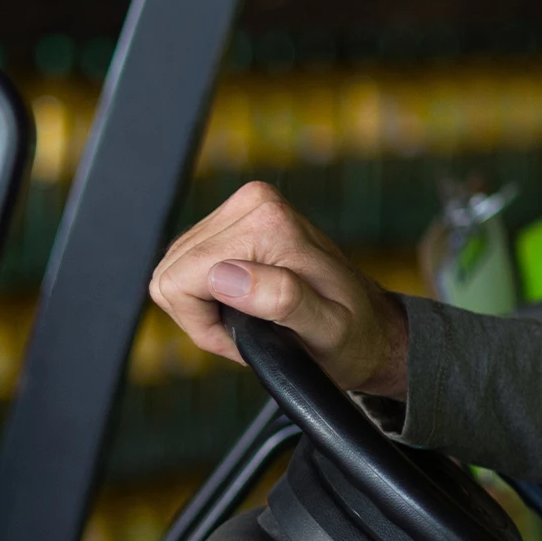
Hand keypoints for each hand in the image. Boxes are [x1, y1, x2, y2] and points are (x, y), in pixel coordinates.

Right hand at [150, 181, 411, 398]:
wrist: (368, 323)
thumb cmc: (351, 332)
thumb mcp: (327, 328)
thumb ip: (281, 299)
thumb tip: (227, 276)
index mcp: (270, 224)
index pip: (181, 279)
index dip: (204, 323)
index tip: (246, 336)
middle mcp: (254, 203)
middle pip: (173, 271)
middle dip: (203, 314)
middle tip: (252, 330)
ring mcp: (244, 207)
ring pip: (175, 268)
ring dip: (205, 305)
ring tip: (254, 320)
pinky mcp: (235, 219)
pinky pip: (188, 263)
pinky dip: (208, 294)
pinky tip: (245, 305)